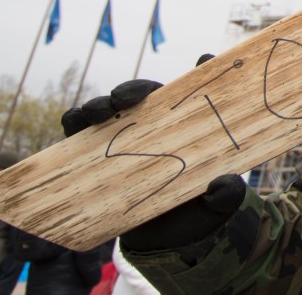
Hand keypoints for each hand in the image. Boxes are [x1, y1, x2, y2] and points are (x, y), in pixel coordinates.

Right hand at [60, 55, 244, 250]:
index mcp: (186, 128)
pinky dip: (75, 122)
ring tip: (100, 111)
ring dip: (100, 104)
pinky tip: (76, 122)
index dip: (200, 72)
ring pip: (109, 110)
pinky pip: (81, 134)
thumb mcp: (217, 204)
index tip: (205, 60)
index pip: (192, 93)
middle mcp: (155, 127)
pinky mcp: (98, 157)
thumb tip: (224, 184)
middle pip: (144, 95)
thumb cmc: (197, 212)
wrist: (168, 242)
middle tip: (124, 98)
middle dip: (133, 89)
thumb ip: (226, 195)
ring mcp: (125, 140)